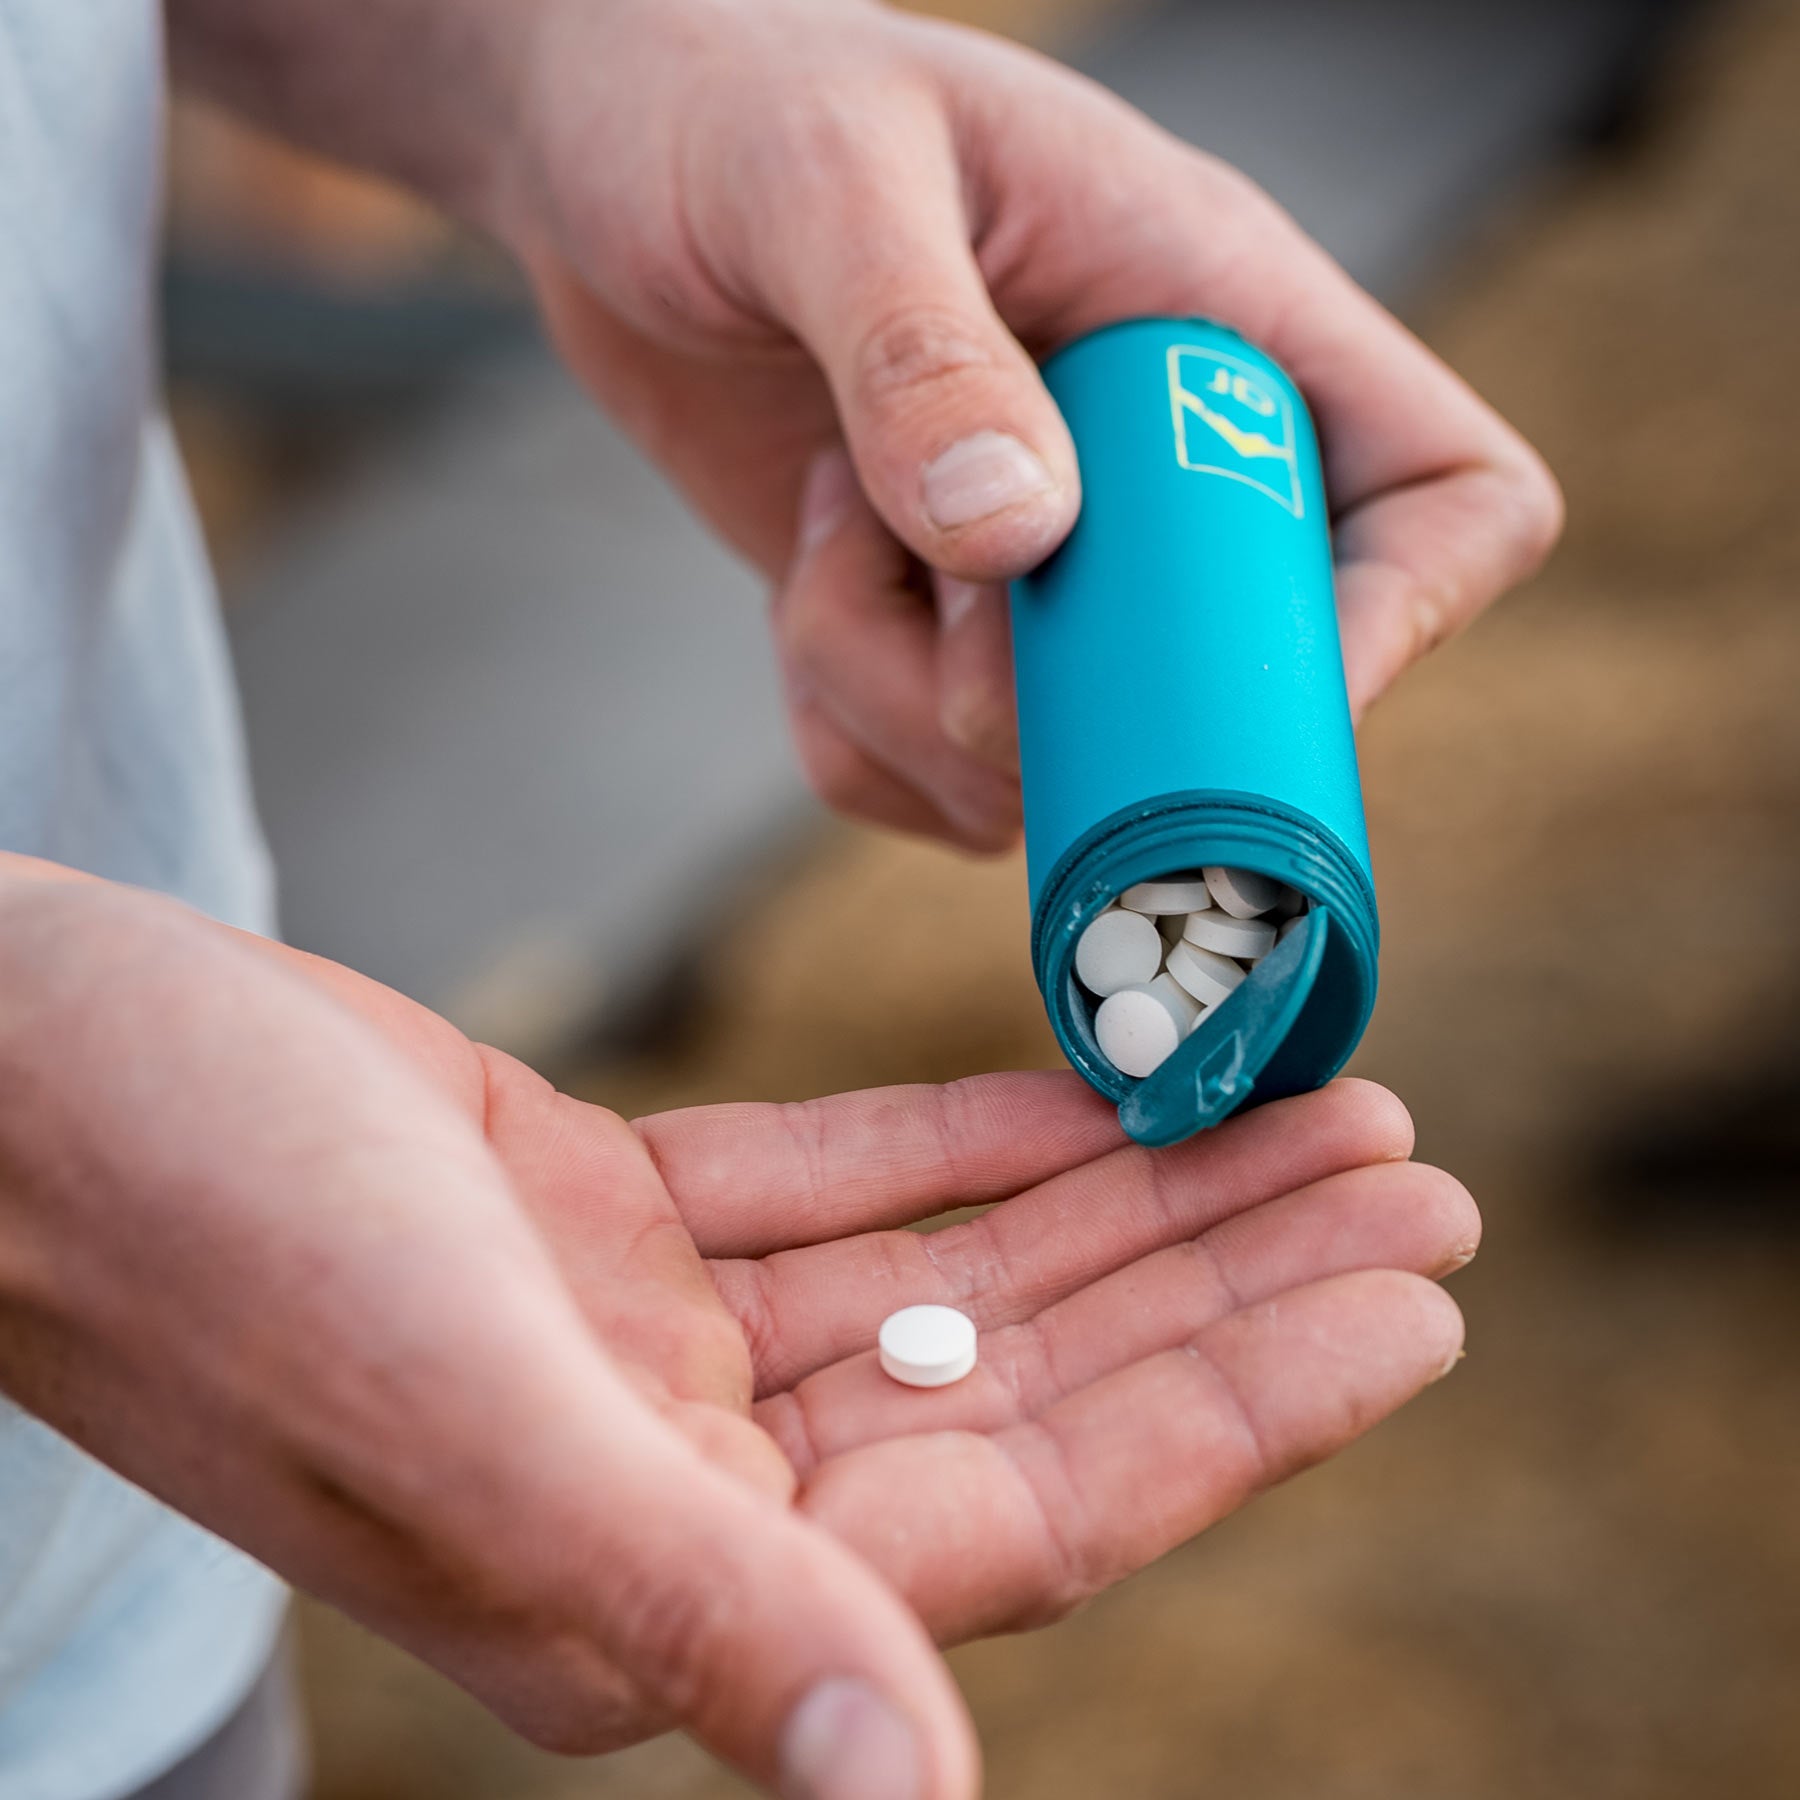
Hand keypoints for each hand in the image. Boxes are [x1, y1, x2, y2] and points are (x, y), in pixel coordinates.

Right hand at [0, 863, 1473, 1796]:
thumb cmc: (191, 1225)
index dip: (1247, 1400)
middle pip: (1036, 1378)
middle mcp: (680, 1483)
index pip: (1037, 1506)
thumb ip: (687, 1600)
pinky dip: (973, 1135)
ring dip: (1129, 1191)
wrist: (30, 1074)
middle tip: (1417, 1172)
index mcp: (660, 1583)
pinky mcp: (610, 1219)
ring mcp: (649, 1347)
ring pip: (960, 1271)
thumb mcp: (453, 1412)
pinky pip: (845, 1184)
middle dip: (1233, 1277)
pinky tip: (1092, 1093)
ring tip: (1301, 1100)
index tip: (1410, 1298)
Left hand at [502, 0, 1562, 849]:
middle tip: (940, 601)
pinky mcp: (941, 642)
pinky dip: (857, 734)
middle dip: (1082, 707)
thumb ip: (923, 351)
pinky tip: (810, 581)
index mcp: (1216, 315)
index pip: (1446, 495)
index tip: (1231, 677)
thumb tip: (1020, 537)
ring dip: (919, 706)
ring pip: (1062, 769)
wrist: (608, 167)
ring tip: (838, 531)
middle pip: (1248, 695)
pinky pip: (939, 783)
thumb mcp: (825, 181)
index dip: (1397, 617)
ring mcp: (1054, 577)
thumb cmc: (729, 108)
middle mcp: (1162, 470)